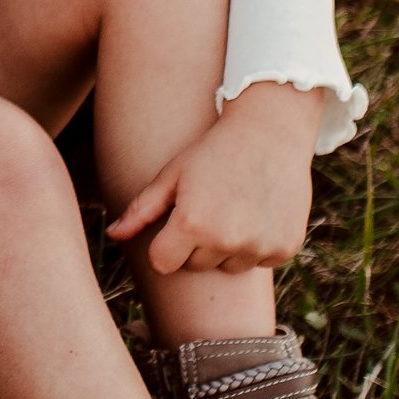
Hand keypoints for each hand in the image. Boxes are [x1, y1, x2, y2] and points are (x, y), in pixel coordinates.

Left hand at [105, 83, 324, 280]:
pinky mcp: (285, 248)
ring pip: (228, 267)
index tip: (176, 223)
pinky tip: (259, 211)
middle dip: (196, 244)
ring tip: (236, 207)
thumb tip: (112, 236)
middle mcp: (227, 241)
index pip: (163, 263)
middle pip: (196, 265)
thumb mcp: (173, 175)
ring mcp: (259, 246)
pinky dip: (258, 243)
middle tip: (210, 206)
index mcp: (192, 224)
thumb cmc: (213, 151)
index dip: (165, 244)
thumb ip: (141, 209)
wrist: (271, 132)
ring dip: (228, 246)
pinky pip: (260, 261)